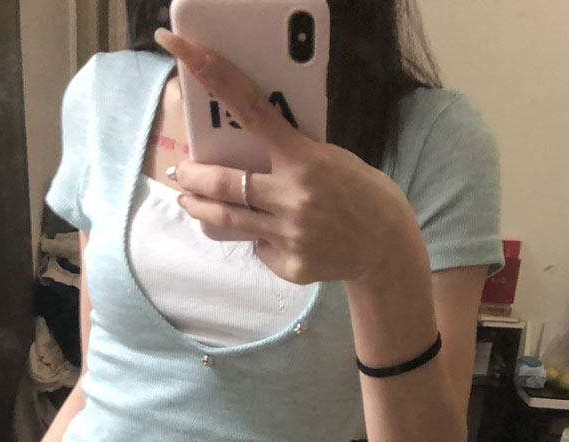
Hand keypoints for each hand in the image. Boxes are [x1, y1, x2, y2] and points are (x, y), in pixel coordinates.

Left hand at [155, 27, 419, 284]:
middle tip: (181, 172)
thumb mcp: (331, 159)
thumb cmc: (361, 194)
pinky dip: (261, 238)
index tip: (183, 50)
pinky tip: (275, 236)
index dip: (216, 78)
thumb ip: (292, 154)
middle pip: (224, 183)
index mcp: (306, 160)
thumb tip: (249, 149)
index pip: (253, 111)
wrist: (387, 247)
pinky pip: (260, 247)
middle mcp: (293, 198)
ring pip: (230, 220)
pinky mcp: (291, 265)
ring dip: (202, 208)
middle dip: (194, 177)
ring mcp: (290, 235)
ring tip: (190, 202)